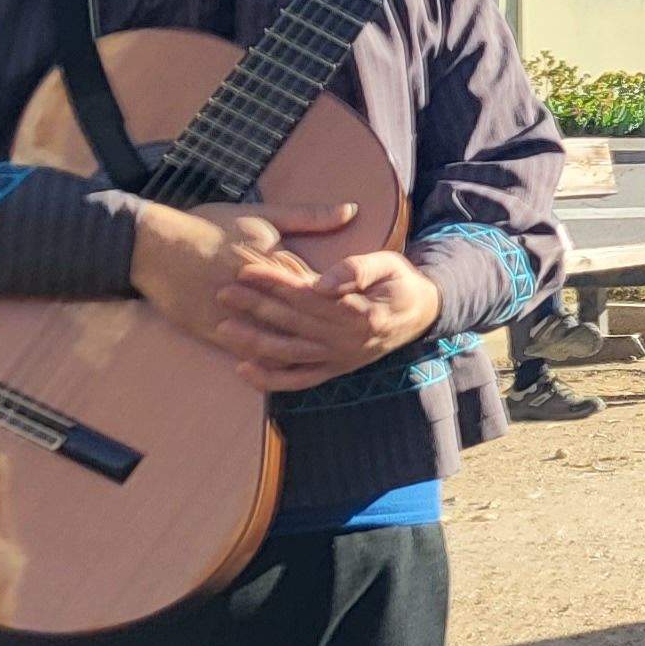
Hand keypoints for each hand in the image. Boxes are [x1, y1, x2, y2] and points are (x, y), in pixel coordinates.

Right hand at [132, 201, 354, 390]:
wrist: (153, 245)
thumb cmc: (208, 225)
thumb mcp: (260, 215)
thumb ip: (308, 217)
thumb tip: (350, 210)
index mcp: (273, 262)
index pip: (316, 286)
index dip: (339, 298)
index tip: (365, 306)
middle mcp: (256, 293)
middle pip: (299, 317)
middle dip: (327, 328)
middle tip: (357, 338)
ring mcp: (233, 314)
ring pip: (275, 340)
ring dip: (301, 350)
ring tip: (328, 357)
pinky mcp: (210, 329)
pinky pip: (243, 351)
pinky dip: (264, 362)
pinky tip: (286, 369)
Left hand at [214, 250, 441, 390]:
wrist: (422, 314)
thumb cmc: (400, 283)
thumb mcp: (389, 264)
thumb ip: (358, 268)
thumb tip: (324, 282)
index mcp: (361, 313)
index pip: (309, 296)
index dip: (276, 283)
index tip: (246, 270)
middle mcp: (348, 341)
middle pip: (293, 323)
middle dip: (255, 306)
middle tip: (223, 292)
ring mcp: (340, 359)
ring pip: (290, 353)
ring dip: (254, 343)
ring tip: (222, 329)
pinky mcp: (335, 370)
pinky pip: (299, 380)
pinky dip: (271, 380)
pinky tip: (243, 370)